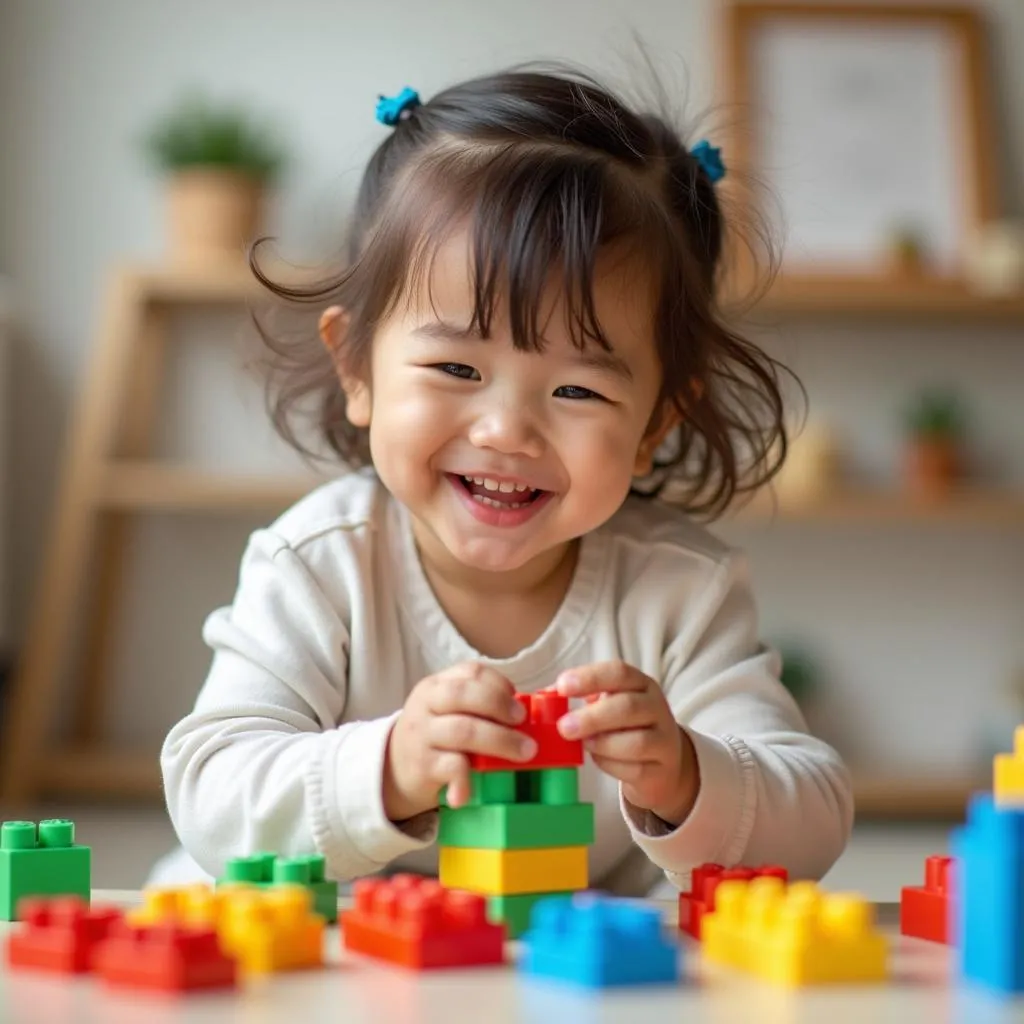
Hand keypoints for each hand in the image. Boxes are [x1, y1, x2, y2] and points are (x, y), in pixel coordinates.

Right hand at [383, 662, 535, 820]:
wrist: (393, 771)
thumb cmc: (435, 737)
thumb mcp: (447, 711)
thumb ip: (477, 705)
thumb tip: (524, 711)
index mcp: (436, 686)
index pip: (471, 672)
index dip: (499, 684)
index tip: (518, 700)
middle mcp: (426, 705)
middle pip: (465, 695)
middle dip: (501, 706)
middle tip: (524, 722)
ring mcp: (422, 735)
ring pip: (463, 730)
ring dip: (500, 741)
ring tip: (524, 753)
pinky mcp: (422, 766)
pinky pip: (451, 767)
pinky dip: (466, 779)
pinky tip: (474, 789)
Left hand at [554, 661, 698, 825]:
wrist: (664, 763)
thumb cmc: (626, 727)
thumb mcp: (607, 704)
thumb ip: (579, 697)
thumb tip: (545, 696)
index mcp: (641, 684)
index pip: (619, 672)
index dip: (590, 678)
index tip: (562, 687)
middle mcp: (656, 707)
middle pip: (628, 707)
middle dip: (592, 717)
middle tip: (563, 727)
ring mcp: (664, 739)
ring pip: (636, 741)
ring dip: (603, 744)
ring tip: (583, 744)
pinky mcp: (663, 770)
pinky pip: (636, 770)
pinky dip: (612, 766)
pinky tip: (599, 759)